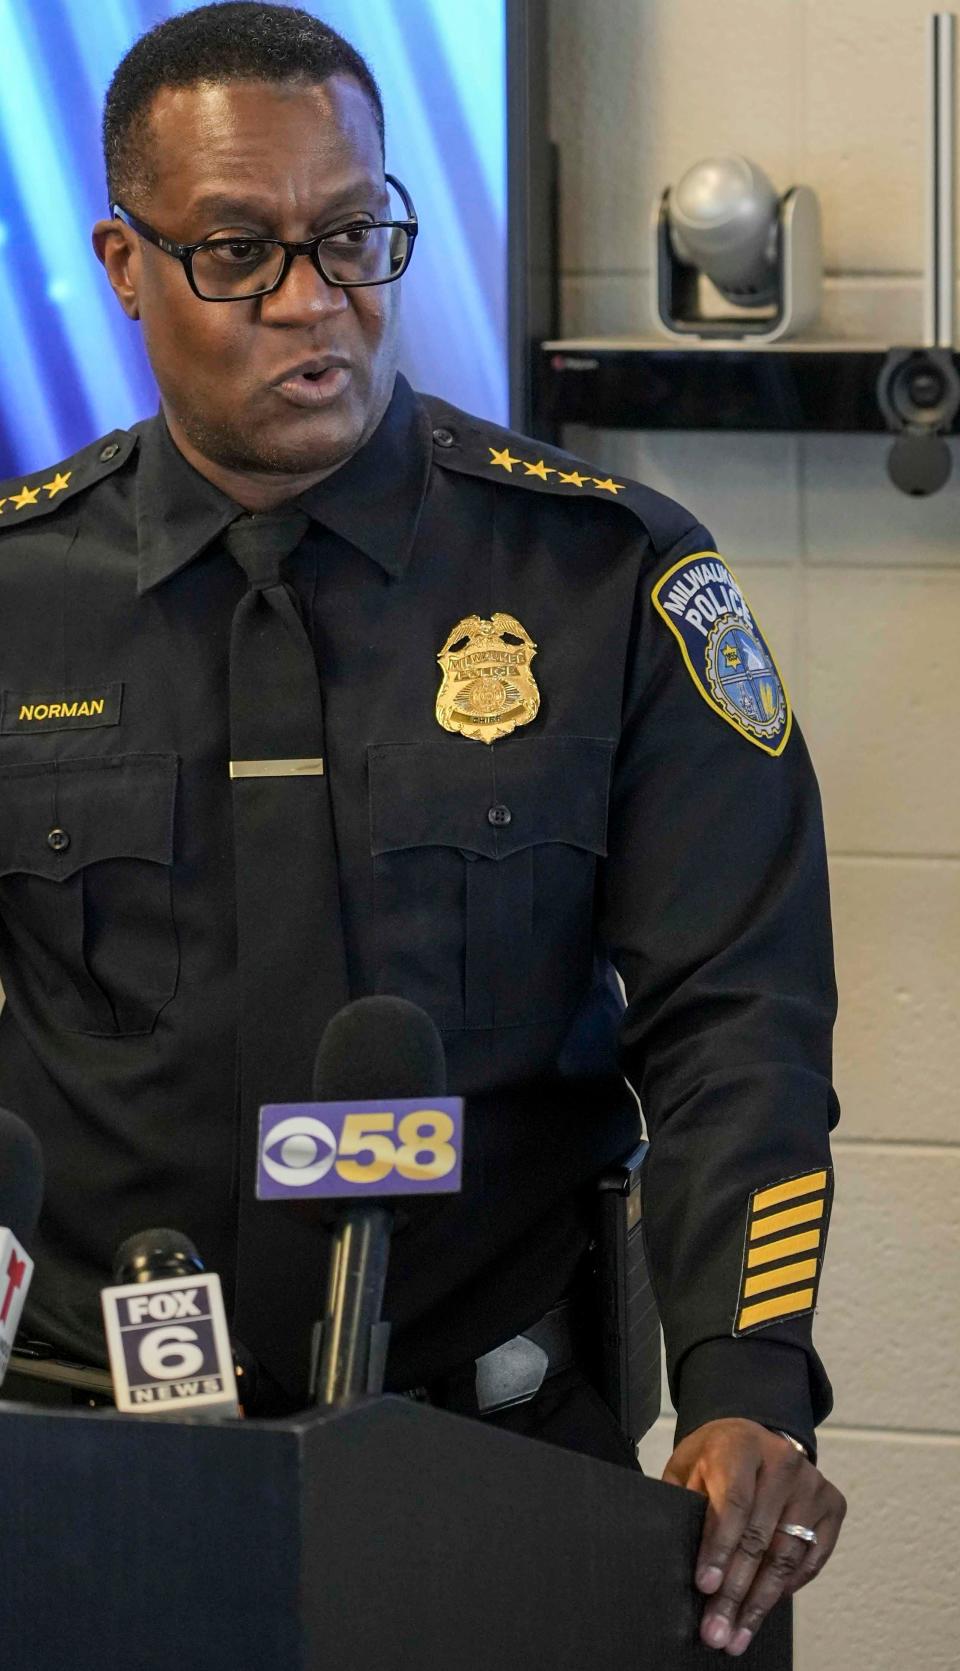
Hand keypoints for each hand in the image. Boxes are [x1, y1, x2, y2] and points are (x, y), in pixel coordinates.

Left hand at [662, 1417, 845, 1655]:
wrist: (754, 1436)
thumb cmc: (716, 1458)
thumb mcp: (689, 1467)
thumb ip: (685, 1503)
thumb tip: (678, 1557)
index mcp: (742, 1447)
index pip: (734, 1504)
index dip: (720, 1548)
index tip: (705, 1586)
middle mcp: (784, 1462)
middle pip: (760, 1538)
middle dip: (736, 1591)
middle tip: (717, 1629)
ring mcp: (812, 1484)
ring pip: (786, 1556)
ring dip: (761, 1602)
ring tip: (739, 1633)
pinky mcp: (832, 1504)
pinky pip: (812, 1559)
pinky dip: (788, 1587)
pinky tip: (765, 1607)